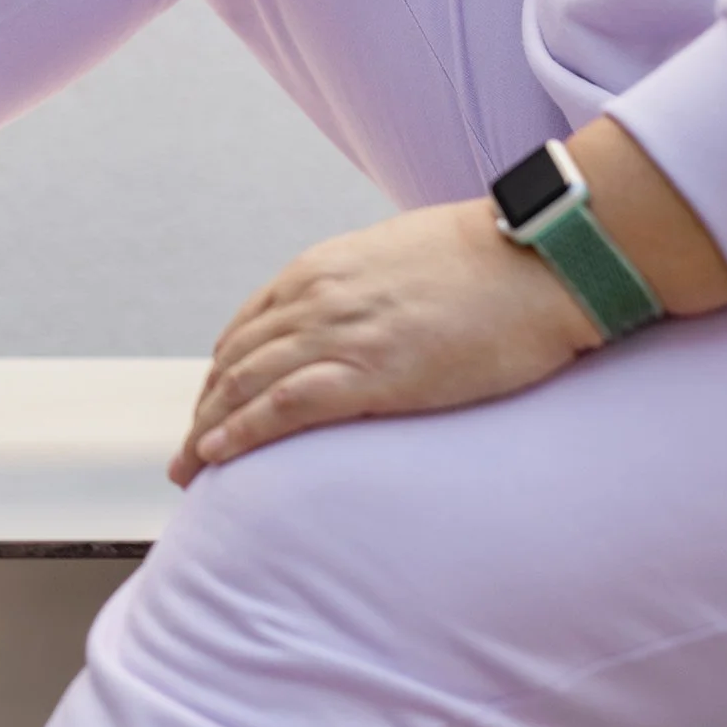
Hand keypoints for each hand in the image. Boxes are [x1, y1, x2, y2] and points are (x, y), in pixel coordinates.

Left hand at [166, 198, 601, 486]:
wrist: (540, 257)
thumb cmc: (490, 261)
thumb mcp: (400, 260)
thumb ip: (365, 288)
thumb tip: (366, 317)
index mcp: (318, 271)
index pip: (246, 330)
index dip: (223, 375)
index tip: (212, 408)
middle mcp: (313, 298)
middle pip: (235, 362)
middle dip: (205, 410)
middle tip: (187, 452)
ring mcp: (338, 334)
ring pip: (245, 387)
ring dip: (209, 431)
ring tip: (189, 468)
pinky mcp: (370, 372)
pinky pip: (282, 408)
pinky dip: (241, 434)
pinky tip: (218, 457)